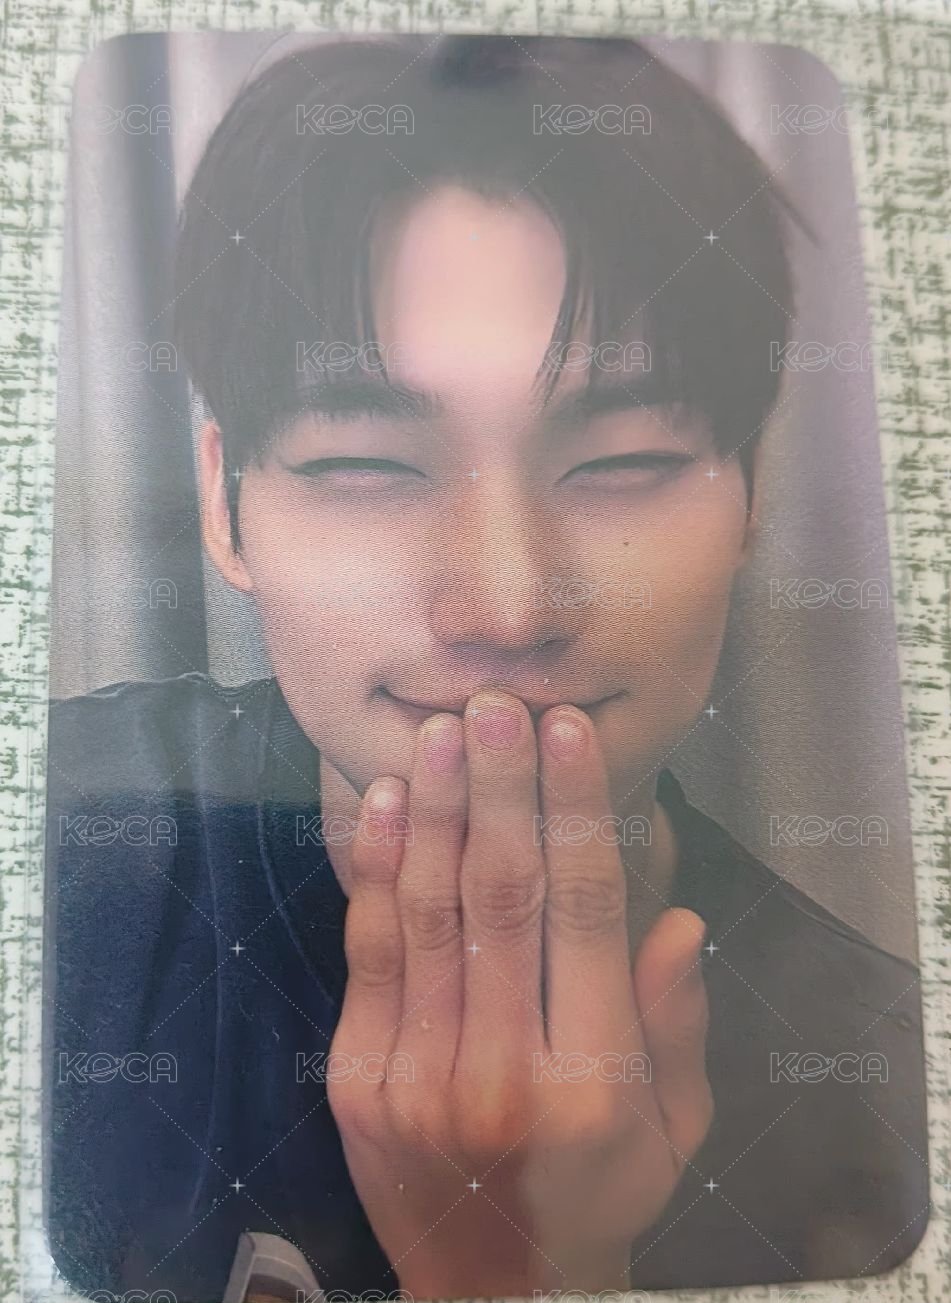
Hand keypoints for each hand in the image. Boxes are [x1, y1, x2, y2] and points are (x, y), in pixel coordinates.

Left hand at [326, 691, 711, 1296]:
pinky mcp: (358, 1075)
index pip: (588, 914)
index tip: (568, 734)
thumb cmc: (597, 1196)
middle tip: (496, 704)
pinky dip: (378, 869)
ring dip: (439, 810)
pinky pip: (370, 953)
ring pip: (431, 912)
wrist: (489, 1287)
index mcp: (592, 1081)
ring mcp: (418, 1073)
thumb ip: (676, 1026)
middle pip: (503, 896)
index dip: (577, 812)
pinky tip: (391, 800)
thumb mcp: (675, 1132)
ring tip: (444, 729)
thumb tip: (675, 916)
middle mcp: (503, 1070)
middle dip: (501, 789)